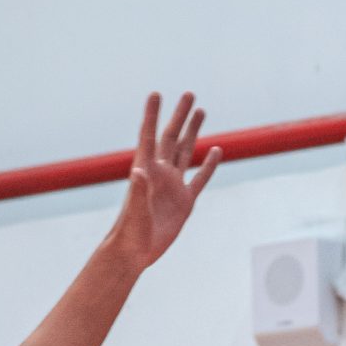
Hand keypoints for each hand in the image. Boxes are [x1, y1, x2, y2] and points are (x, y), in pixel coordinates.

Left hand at [107, 92, 219, 273]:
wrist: (136, 251)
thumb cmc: (129, 230)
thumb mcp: (134, 210)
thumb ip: (137, 190)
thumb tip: (139, 171)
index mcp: (146, 170)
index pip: (149, 136)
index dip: (152, 115)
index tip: (156, 94)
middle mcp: (160, 173)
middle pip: (171, 137)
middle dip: (180, 115)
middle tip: (189, 95)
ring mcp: (173, 186)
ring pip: (185, 152)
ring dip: (193, 132)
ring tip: (201, 112)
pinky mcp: (185, 201)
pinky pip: (200, 178)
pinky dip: (208, 165)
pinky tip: (215, 150)